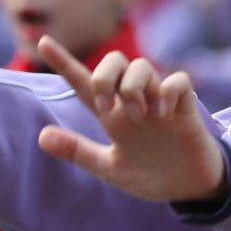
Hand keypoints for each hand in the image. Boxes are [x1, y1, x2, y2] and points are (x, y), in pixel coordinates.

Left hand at [35, 41, 226, 202]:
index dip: (63, 63)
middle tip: (106, 108)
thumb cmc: (149, 174)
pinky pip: (178, 81)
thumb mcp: (109, 167)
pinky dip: (169, 91)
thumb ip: (78, 151)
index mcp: (112, 116)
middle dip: (104, 76)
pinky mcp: (185, 107)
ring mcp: (159, 102)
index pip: (84, 84)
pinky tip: (165, 113)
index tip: (42, 43)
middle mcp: (133, 102)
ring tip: (140, 116)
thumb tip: (41, 136)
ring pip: (143, 66)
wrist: (189, 188)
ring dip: (134, 87)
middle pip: (114, 62)